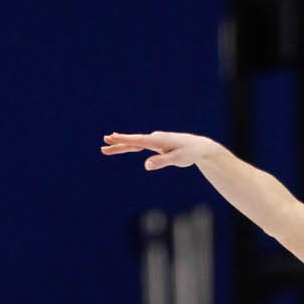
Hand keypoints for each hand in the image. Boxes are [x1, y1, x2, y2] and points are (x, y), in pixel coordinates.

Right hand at [101, 131, 216, 170]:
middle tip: (104, 143)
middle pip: (134, 141)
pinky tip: (125, 146)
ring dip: (122, 145)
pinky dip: (131, 146)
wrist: (199, 147)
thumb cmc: (189, 152)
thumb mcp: (178, 159)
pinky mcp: (157, 145)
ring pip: (136, 143)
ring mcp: (155, 141)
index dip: (125, 139)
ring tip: (106, 148)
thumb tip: (146, 166)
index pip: (139, 140)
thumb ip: (162, 161)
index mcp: (159, 140)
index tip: (111, 138)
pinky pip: (141, 146)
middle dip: (119, 143)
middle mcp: (155, 138)